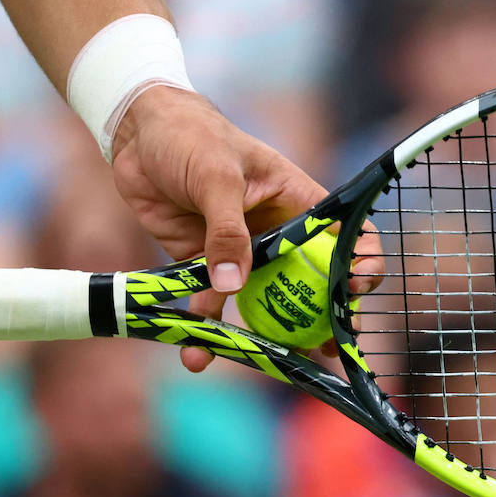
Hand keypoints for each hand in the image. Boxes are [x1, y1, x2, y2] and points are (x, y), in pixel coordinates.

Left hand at [110, 86, 381, 370]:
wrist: (135, 132)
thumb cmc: (189, 136)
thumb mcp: (215, 176)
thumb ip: (226, 231)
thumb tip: (233, 285)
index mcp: (297, 201)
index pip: (346, 235)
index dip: (360, 263)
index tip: (354, 290)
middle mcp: (277, 230)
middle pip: (310, 280)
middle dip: (319, 315)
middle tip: (323, 348)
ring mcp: (241, 250)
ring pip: (262, 300)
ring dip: (265, 334)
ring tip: (270, 364)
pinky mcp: (204, 262)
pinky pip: (211, 302)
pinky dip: (205, 329)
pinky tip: (196, 355)